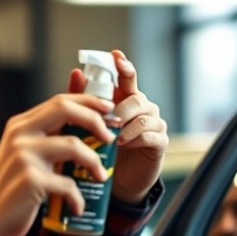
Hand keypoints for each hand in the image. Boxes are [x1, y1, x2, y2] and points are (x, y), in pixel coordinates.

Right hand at [0, 93, 116, 235]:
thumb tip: (82, 116)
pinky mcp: (30, 180)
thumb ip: (48, 137)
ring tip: (101, 177)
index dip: (88, 101)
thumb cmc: (12, 187)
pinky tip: (77, 207)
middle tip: (111, 138)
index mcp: (20, 125)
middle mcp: (19, 134)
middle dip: (95, 120)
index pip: (59, 100)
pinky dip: (77, 198)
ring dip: (94, 162)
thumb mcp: (25, 154)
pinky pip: (68, 184)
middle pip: (65, 110)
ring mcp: (23, 156)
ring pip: (73, 146)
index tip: (109, 109)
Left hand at [69, 50, 167, 204]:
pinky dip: (135, 139)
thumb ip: (84, 99)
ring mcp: (154, 123)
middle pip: (136, 97)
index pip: (127, 76)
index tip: (115, 55)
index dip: (123, 65)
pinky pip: (149, 134)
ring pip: (142, 116)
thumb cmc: (103, 148)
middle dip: (120, 108)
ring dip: (125, 126)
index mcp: (126, 98)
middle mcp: (143, 107)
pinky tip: (124, 145)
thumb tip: (76, 73)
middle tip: (107, 119)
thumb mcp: (90, 122)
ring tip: (113, 138)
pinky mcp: (160, 141)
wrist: (117, 180)